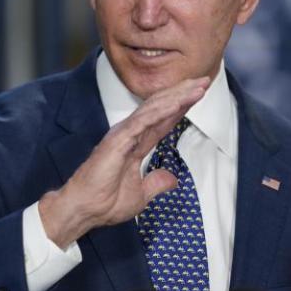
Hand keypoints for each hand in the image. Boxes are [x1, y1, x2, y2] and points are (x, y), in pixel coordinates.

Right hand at [38, 76, 209, 247]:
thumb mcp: (140, 194)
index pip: (163, 120)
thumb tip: (173, 179)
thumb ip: (156, 183)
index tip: (199, 95)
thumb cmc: (105, 202)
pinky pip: (144, 121)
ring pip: (155, 109)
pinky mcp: (119, 139)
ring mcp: (124, 134)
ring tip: (198, 86)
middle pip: (161, 108)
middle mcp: (130, 134)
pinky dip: (162, 110)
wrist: (85, 210)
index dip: (181, 107)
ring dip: (178, 96)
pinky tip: (178, 103)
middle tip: (204, 81)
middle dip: (183, 94)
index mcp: (135, 144)